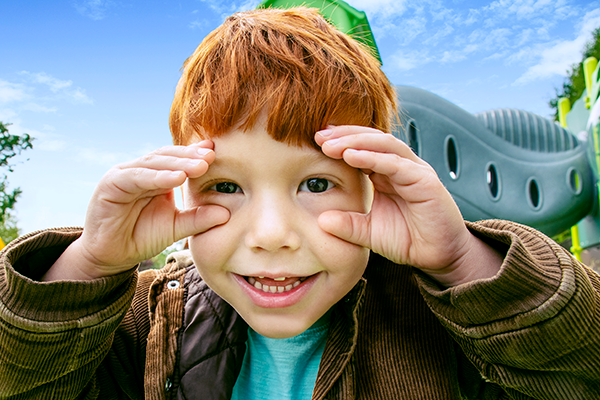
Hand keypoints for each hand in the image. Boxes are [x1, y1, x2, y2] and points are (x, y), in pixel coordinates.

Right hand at [43, 141, 229, 280]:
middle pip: (168, 156)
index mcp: (157, 176)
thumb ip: (198, 219)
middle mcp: (141, 170)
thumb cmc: (142, 236)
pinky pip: (136, 177)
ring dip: (178, 163)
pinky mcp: (111, 184)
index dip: (197, 155)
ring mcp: (124, 174)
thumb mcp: (176, 227)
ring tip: (200, 166)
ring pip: (154, 163)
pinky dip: (157, 176)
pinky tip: (177, 178)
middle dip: (191, 156)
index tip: (218, 153)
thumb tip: (226, 213)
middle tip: (213, 156)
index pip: (179, 159)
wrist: (111, 256)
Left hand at [315, 126, 501, 285]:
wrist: (438, 257)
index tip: (314, 141)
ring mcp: (414, 171)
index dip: (339, 142)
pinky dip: (374, 157)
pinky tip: (352, 156)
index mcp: (385, 173)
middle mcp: (400, 166)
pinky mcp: (425, 181)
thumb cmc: (406, 239)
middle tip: (319, 136)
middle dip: (344, 135)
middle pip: (371, 139)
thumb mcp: (368, 232)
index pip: (361, 147)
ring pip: (384, 144)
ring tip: (331, 144)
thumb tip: (321, 221)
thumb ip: (347, 225)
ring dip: (356, 141)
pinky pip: (397, 164)